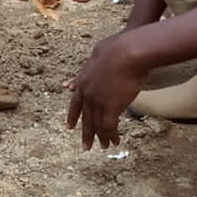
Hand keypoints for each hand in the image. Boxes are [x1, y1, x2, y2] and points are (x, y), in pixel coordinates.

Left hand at [64, 34, 145, 149]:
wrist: (127, 52)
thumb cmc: (116, 49)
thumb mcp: (95, 56)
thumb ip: (85, 70)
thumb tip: (77, 77)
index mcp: (84, 82)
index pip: (76, 103)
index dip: (73, 116)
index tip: (69, 127)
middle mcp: (88, 93)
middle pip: (86, 117)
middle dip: (86, 133)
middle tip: (85, 146)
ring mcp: (98, 101)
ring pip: (97, 124)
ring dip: (100, 137)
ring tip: (102, 146)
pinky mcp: (112, 106)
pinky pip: (110, 126)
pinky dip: (111, 135)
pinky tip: (114, 142)